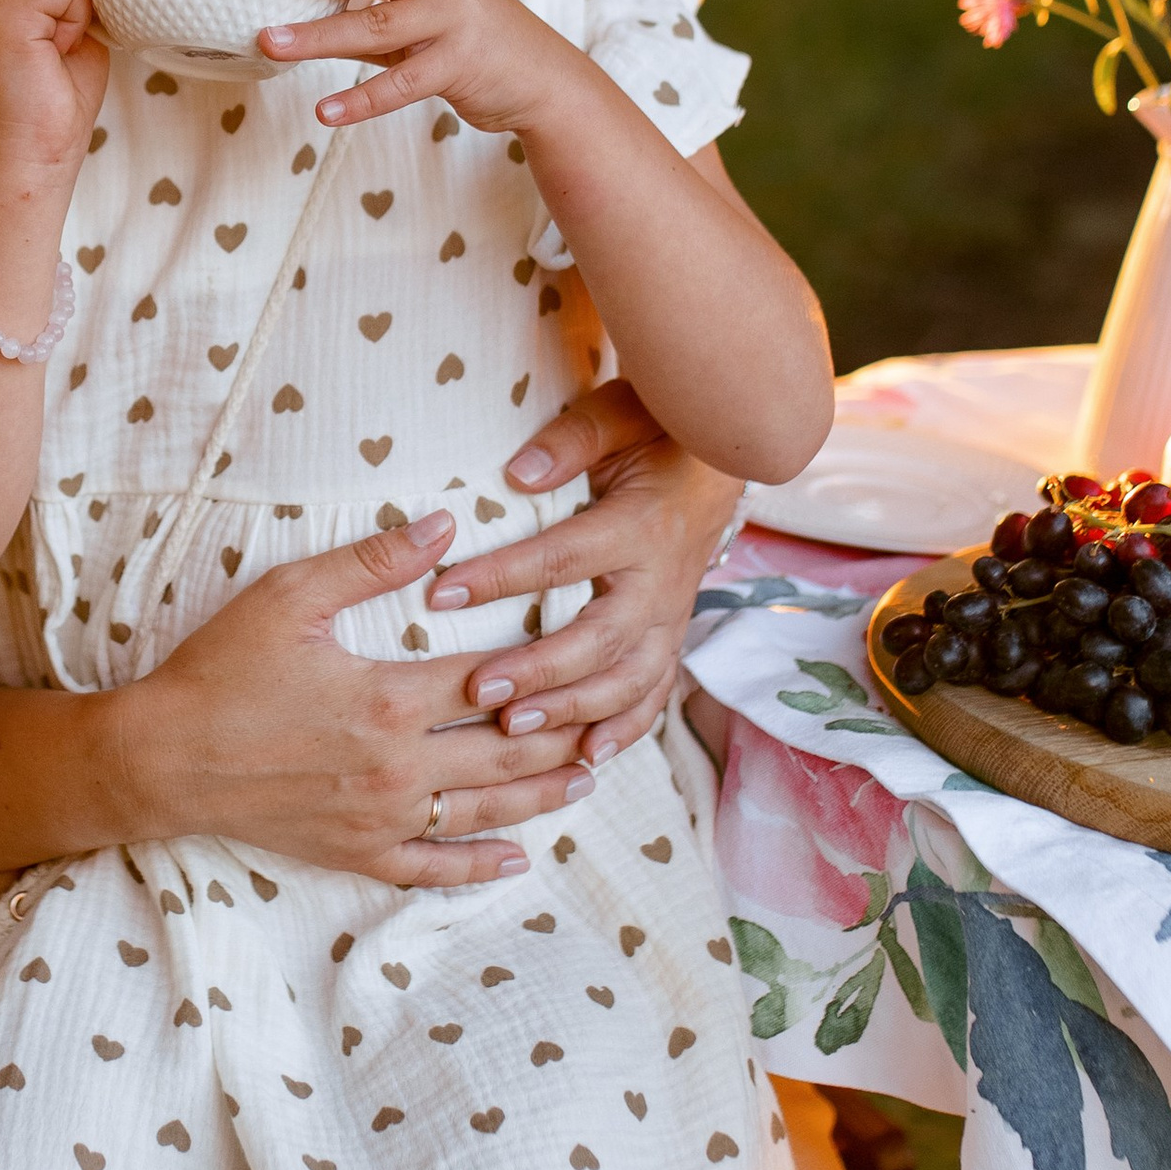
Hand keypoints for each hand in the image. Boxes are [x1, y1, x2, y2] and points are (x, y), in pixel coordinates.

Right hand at [119, 512, 596, 889]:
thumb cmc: (218, 671)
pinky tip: (514, 859)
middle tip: (609, 722)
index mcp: (389, 697)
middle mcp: (398, 765)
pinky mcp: (355, 851)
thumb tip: (443, 523)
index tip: (586, 652)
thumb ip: (372, 560)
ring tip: (584, 779)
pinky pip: (431, 868)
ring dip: (540, 795)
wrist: (160, 759)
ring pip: (484, 811)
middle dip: (563, 736)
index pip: (492, 681)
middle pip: (506, 751)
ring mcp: (380, 816)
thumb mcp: (289, 595)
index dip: (545, 667)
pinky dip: (479, 866)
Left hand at [259, 0, 575, 136]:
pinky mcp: (458, 68)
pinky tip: (324, 111)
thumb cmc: (479, 44)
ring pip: (377, 27)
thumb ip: (387, 5)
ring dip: (319, 36)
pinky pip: (399, 85)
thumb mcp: (437, 13)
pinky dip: (359, 101)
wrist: (546, 82)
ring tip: (271, 41)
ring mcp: (455, 24)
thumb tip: (318, 0)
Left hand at [422, 383, 742, 765]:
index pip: (563, 558)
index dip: (502, 577)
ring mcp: (671, 617)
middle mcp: (661, 581)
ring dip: (572, 711)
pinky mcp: (670, 636)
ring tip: (514, 730)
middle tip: (477, 691)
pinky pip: (654, 694)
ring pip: (628, 680)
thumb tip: (518, 473)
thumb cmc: (660, 428)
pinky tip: (585, 757)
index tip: (441, 595)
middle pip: (600, 640)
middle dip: (538, 671)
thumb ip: (573, 439)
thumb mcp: (621, 412)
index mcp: (641, 525)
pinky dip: (624, 730)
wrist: (728, 454)